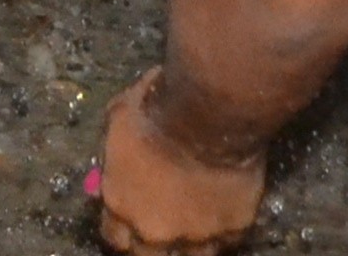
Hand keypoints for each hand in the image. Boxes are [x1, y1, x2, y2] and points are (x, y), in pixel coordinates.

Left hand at [94, 73, 266, 254]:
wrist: (209, 112)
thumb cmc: (156, 107)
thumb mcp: (118, 120)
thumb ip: (115, 151)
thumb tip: (115, 159)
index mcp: (121, 205)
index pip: (114, 236)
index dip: (124, 226)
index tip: (132, 214)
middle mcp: (154, 231)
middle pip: (148, 255)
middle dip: (153, 243)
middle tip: (164, 222)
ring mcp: (196, 235)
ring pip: (192, 255)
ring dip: (190, 240)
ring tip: (196, 221)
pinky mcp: (233, 229)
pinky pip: (228, 239)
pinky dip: (224, 228)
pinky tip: (224, 212)